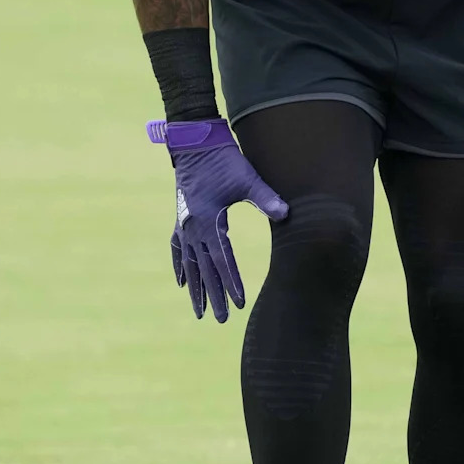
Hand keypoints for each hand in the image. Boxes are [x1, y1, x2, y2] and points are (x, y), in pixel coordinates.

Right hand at [147, 120, 287, 320]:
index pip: (222, 260)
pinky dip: (180, 266)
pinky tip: (182, 282)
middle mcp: (192, 227)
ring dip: (196, 288)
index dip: (231, 283)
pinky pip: (178, 249)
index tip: (239, 304)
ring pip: (189, 264)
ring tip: (200, 312)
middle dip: (213, 296)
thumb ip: (265, 198)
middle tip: (221, 320)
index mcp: (208, 220)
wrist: (196, 143)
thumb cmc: (224, 160)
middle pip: (204, 269)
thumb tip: (285, 213)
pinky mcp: (181, 218)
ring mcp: (184, 224)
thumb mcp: (247, 178)